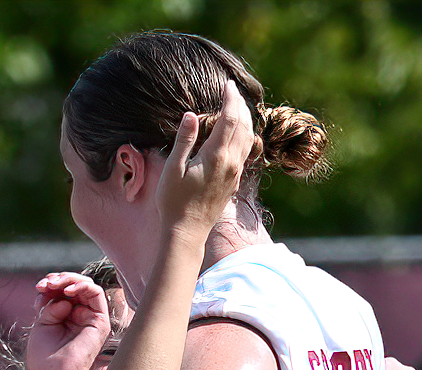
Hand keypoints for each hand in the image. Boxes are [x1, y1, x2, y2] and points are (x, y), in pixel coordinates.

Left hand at [24, 272, 110, 369]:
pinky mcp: (101, 321)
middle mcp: (79, 316)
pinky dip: (81, 286)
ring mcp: (90, 318)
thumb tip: (63, 296)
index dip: (51, 284)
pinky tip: (67, 290)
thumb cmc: (44, 356)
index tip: (38, 287)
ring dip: (69, 280)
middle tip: (45, 283)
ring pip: (86, 286)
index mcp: (65, 318)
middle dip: (59, 280)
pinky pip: (96, 293)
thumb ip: (51, 304)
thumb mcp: (42, 323)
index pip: (62, 292)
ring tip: (54, 284)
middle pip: (74, 287)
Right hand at [156, 80, 254, 235]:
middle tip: (232, 90)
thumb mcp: (173, 169)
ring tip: (238, 106)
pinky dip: (245, 134)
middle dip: (240, 105)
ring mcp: (235, 172)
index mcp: (216, 156)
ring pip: (248, 138)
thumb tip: (191, 114)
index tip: (228, 85)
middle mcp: (231, 163)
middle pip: (243, 125)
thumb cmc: (174, 202)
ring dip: (246, 119)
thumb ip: (184, 140)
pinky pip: (246, 151)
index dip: (230, 99)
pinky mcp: (234, 180)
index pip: (229, 119)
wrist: (187, 232)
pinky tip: (239, 132)